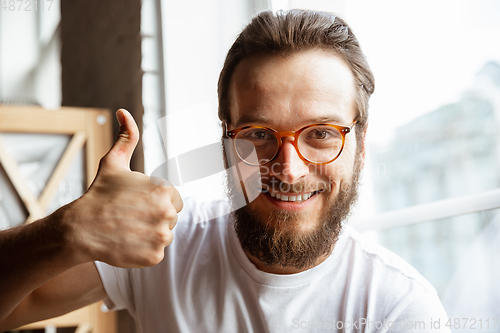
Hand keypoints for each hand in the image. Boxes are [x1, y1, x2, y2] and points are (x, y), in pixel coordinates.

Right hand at [59, 109, 182, 267]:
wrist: (80, 228)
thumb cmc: (99, 193)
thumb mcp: (113, 162)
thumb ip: (127, 137)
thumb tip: (124, 112)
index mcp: (165, 190)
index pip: (172, 199)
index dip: (155, 201)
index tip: (136, 203)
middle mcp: (168, 213)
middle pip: (170, 217)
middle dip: (154, 216)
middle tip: (131, 216)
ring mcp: (162, 237)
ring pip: (164, 234)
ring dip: (150, 233)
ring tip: (128, 229)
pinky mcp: (155, 257)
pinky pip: (156, 252)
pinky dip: (144, 250)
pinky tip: (127, 242)